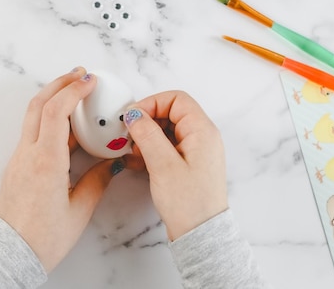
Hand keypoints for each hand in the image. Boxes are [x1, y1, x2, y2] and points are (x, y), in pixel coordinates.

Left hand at [0, 67, 126, 271]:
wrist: (10, 252)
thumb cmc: (42, 238)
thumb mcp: (79, 211)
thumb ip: (98, 181)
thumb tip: (111, 163)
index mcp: (46, 162)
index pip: (57, 112)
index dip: (73, 91)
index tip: (90, 80)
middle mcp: (29, 153)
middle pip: (39, 104)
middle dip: (60, 83)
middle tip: (80, 73)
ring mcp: (20, 157)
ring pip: (33, 115)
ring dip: (53, 97)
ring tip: (75, 90)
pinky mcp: (19, 163)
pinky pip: (33, 130)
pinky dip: (49, 116)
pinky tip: (67, 122)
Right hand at [123, 91, 227, 240]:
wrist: (200, 234)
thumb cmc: (189, 203)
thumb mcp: (163, 164)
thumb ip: (147, 134)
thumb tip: (134, 114)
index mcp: (202, 131)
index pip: (176, 99)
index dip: (152, 103)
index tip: (133, 116)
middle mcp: (202, 137)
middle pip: (170, 112)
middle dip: (147, 120)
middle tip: (130, 134)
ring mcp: (195, 150)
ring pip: (167, 129)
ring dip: (147, 135)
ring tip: (133, 150)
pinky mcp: (187, 163)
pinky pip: (167, 145)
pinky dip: (151, 148)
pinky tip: (138, 160)